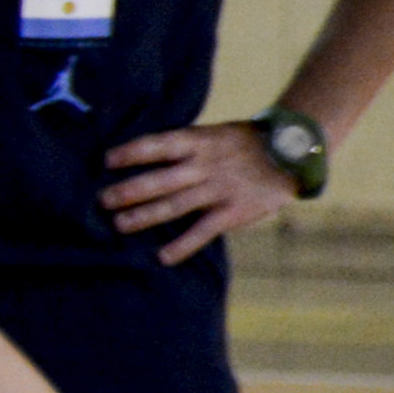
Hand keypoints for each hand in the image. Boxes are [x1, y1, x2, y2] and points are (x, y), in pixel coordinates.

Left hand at [99, 120, 298, 264]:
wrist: (291, 153)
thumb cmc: (242, 144)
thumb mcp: (213, 135)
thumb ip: (184, 147)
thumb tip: (143, 155)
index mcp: (199, 142)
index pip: (159, 145)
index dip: (132, 152)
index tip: (106, 160)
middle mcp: (205, 165)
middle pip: (160, 179)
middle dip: (129, 190)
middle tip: (102, 200)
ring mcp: (219, 189)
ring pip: (175, 205)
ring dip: (145, 216)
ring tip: (119, 225)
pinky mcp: (233, 211)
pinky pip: (203, 231)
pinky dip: (182, 245)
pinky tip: (162, 257)